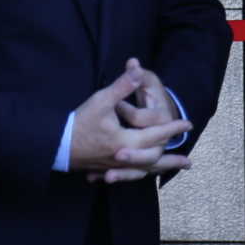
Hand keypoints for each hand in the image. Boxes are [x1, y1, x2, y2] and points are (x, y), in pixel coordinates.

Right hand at [69, 68, 190, 185]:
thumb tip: (138, 69)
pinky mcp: (105, 169)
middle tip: (188, 159)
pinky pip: (129, 175)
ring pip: (143, 170)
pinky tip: (145, 174)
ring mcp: (114, 166)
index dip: (172, 128)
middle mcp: (123, 157)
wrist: (56, 145)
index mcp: (126, 141)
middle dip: (171, 158)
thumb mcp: (101, 100)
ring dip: (162, 169)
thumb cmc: (79, 122)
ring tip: (176, 169)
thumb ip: (122, 87)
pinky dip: (141, 174)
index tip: (188, 124)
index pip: (156, 134)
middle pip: (154, 159)